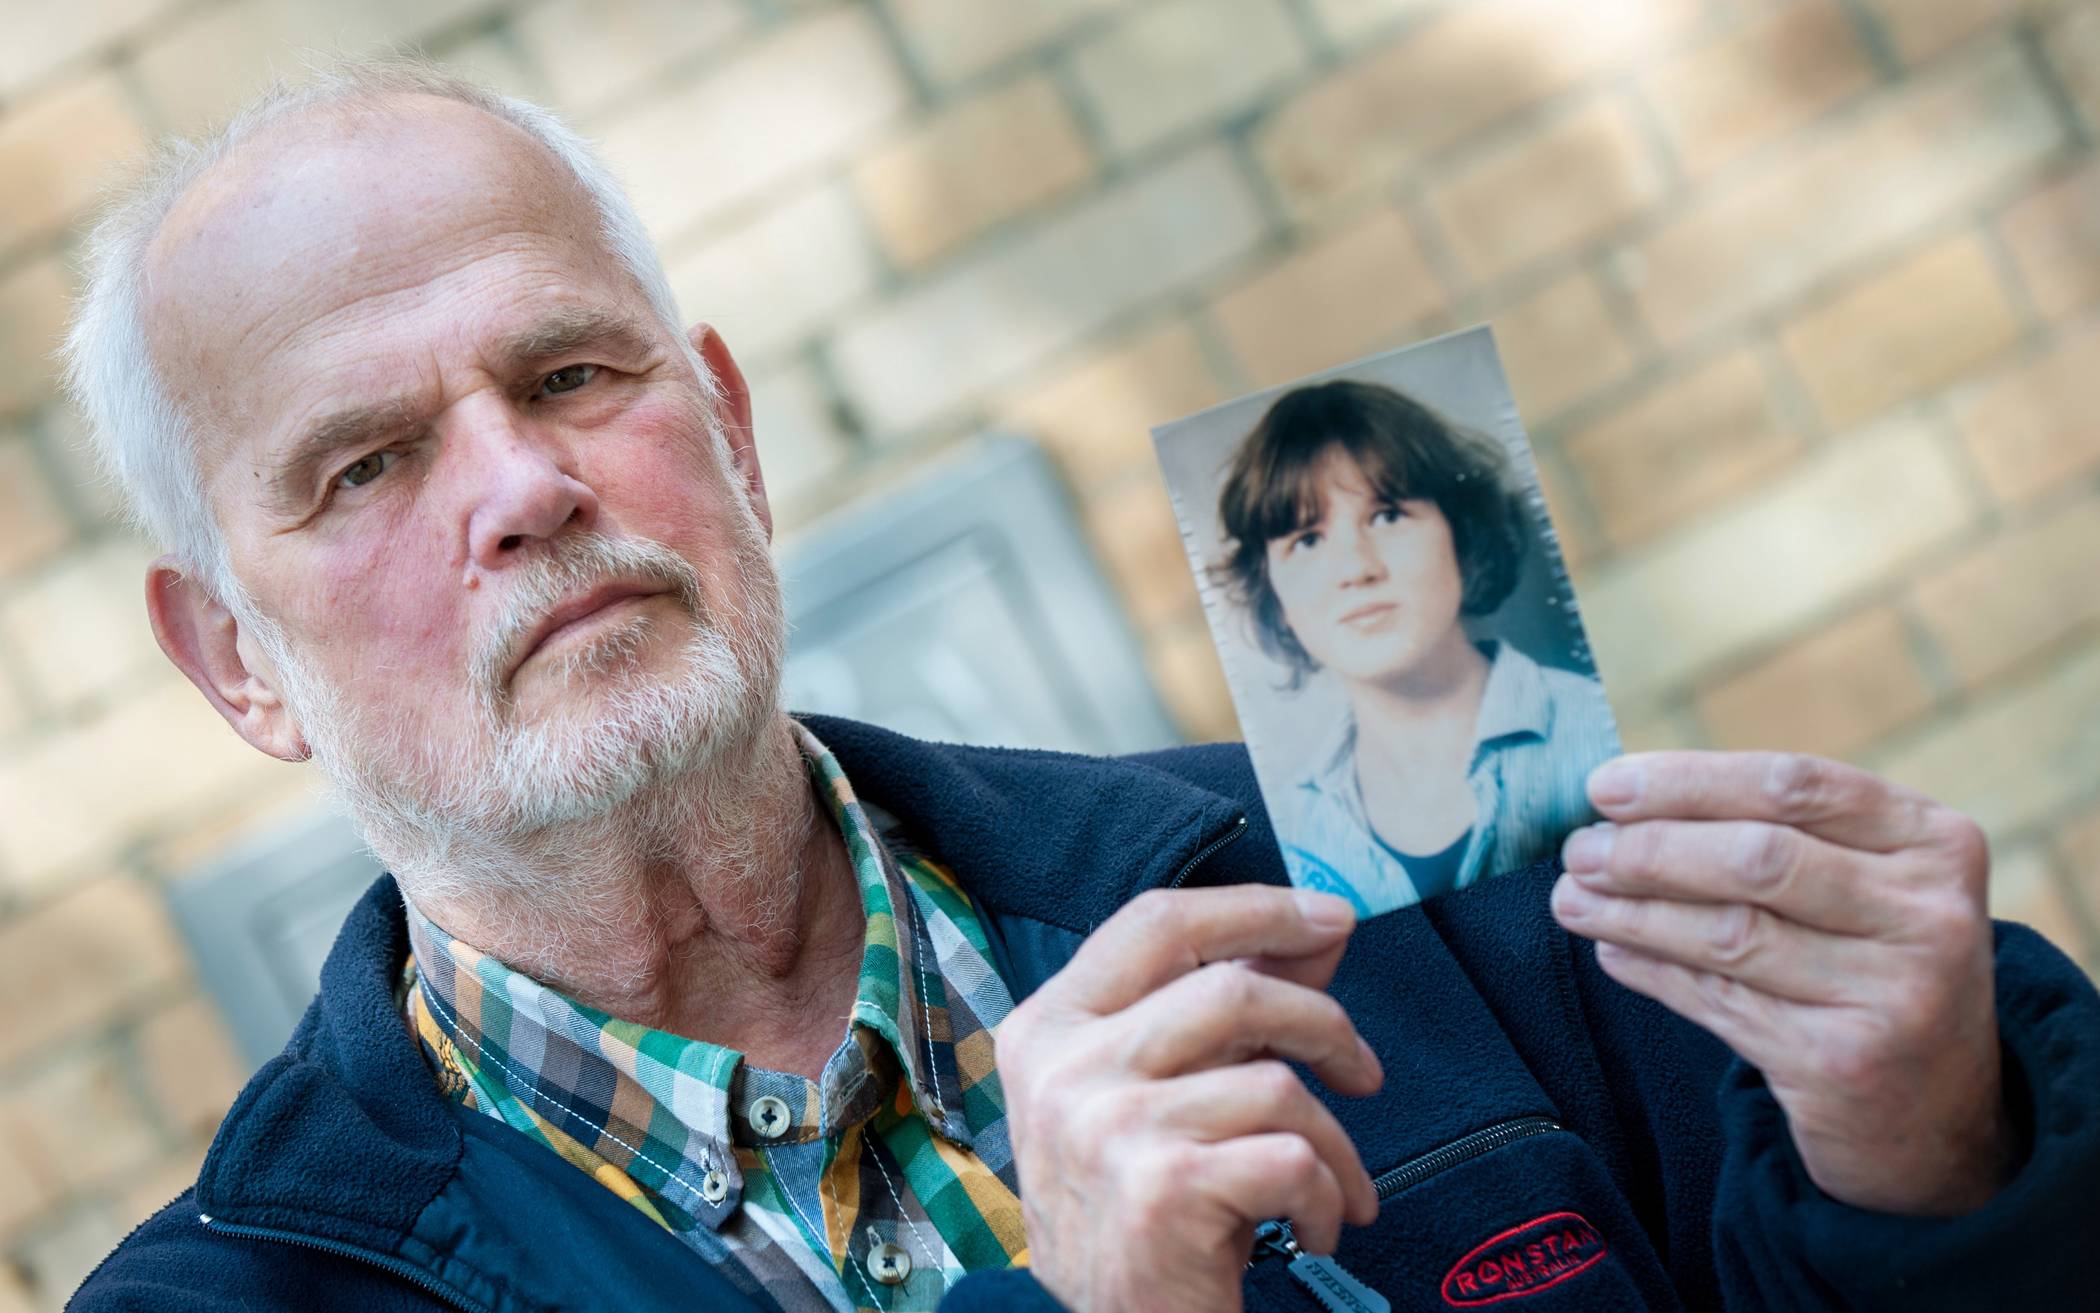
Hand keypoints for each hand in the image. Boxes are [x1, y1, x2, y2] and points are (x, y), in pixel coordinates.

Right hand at [996, 885, 1383, 1312]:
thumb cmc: (1146, 1208)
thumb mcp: (1167, 1093)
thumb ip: (1230, 1008)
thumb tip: (1322, 926)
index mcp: (1049, 1027)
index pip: (1157, 921)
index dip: (1255, 907)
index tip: (1331, 916)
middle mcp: (1064, 1069)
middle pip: (1231, 988)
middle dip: (1324, 1025)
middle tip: (1364, 1073)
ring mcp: (1107, 1127)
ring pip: (1275, 1081)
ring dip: (1335, 1141)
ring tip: (1336, 1184)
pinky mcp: (1163, 1188)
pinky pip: (1292, 1156)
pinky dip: (1328, 1197)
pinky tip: (1313, 1229)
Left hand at [1551, 751, 2013, 1215]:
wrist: (1939, 1116)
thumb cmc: (1875, 966)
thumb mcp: (1864, 887)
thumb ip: (1772, 836)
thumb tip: (1620, 807)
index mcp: (1935, 842)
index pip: (1793, 786)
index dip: (1686, 781)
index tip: (1603, 786)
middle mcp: (1930, 915)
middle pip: (1757, 858)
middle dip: (1649, 849)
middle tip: (1579, 850)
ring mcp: (1896, 994)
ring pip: (1729, 933)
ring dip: (1632, 912)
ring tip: (1570, 897)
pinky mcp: (1845, 1063)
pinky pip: (1719, 1001)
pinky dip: (1652, 969)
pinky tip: (1612, 950)